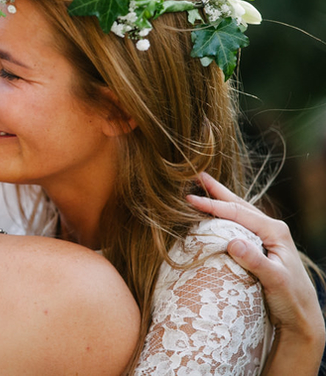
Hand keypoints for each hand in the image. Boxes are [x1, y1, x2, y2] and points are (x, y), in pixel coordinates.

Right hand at [187, 172, 324, 371]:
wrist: (303, 318)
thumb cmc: (291, 300)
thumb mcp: (274, 281)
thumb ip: (255, 260)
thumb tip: (232, 241)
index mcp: (275, 232)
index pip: (238, 213)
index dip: (213, 205)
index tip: (190, 198)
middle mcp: (273, 230)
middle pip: (240, 205)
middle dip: (218, 191)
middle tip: (197, 175)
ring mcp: (269, 238)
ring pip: (241, 212)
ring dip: (222, 200)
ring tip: (205, 188)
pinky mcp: (263, 248)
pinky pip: (241, 225)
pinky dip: (226, 215)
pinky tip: (218, 215)